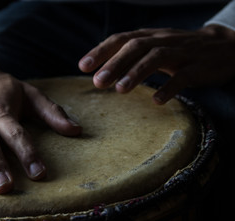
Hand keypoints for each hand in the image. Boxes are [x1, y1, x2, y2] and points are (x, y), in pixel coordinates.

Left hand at [79, 25, 234, 103]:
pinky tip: (156, 100)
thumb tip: (101, 70)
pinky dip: (169, 88)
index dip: (101, 51)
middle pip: (136, 46)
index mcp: (150, 36)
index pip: (121, 39)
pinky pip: (184, 76)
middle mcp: (163, 40)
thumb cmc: (179, 50)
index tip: (82, 66)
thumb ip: (130, 56)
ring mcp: (181, 53)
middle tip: (97, 82)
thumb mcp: (154, 47)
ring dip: (136, 73)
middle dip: (114, 64)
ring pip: (157, 57)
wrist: (224, 46)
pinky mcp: (198, 67)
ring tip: (120, 90)